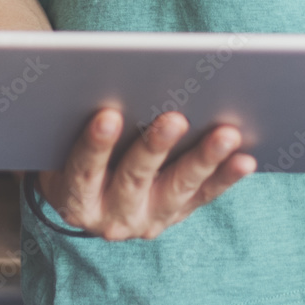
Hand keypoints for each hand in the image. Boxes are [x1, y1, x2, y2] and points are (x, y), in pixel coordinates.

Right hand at [38, 109, 255, 240]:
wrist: (80, 197)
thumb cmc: (65, 153)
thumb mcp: (59, 145)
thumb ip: (73, 123)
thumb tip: (98, 84)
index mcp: (74, 199)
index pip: (83, 170)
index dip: (94, 144)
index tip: (108, 115)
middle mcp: (109, 217)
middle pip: (134, 179)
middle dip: (155, 147)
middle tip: (175, 119)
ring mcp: (146, 220)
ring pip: (177, 188)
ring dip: (203, 160)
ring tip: (225, 134)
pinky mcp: (175, 215)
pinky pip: (203, 196)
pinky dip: (225, 177)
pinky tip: (245, 158)